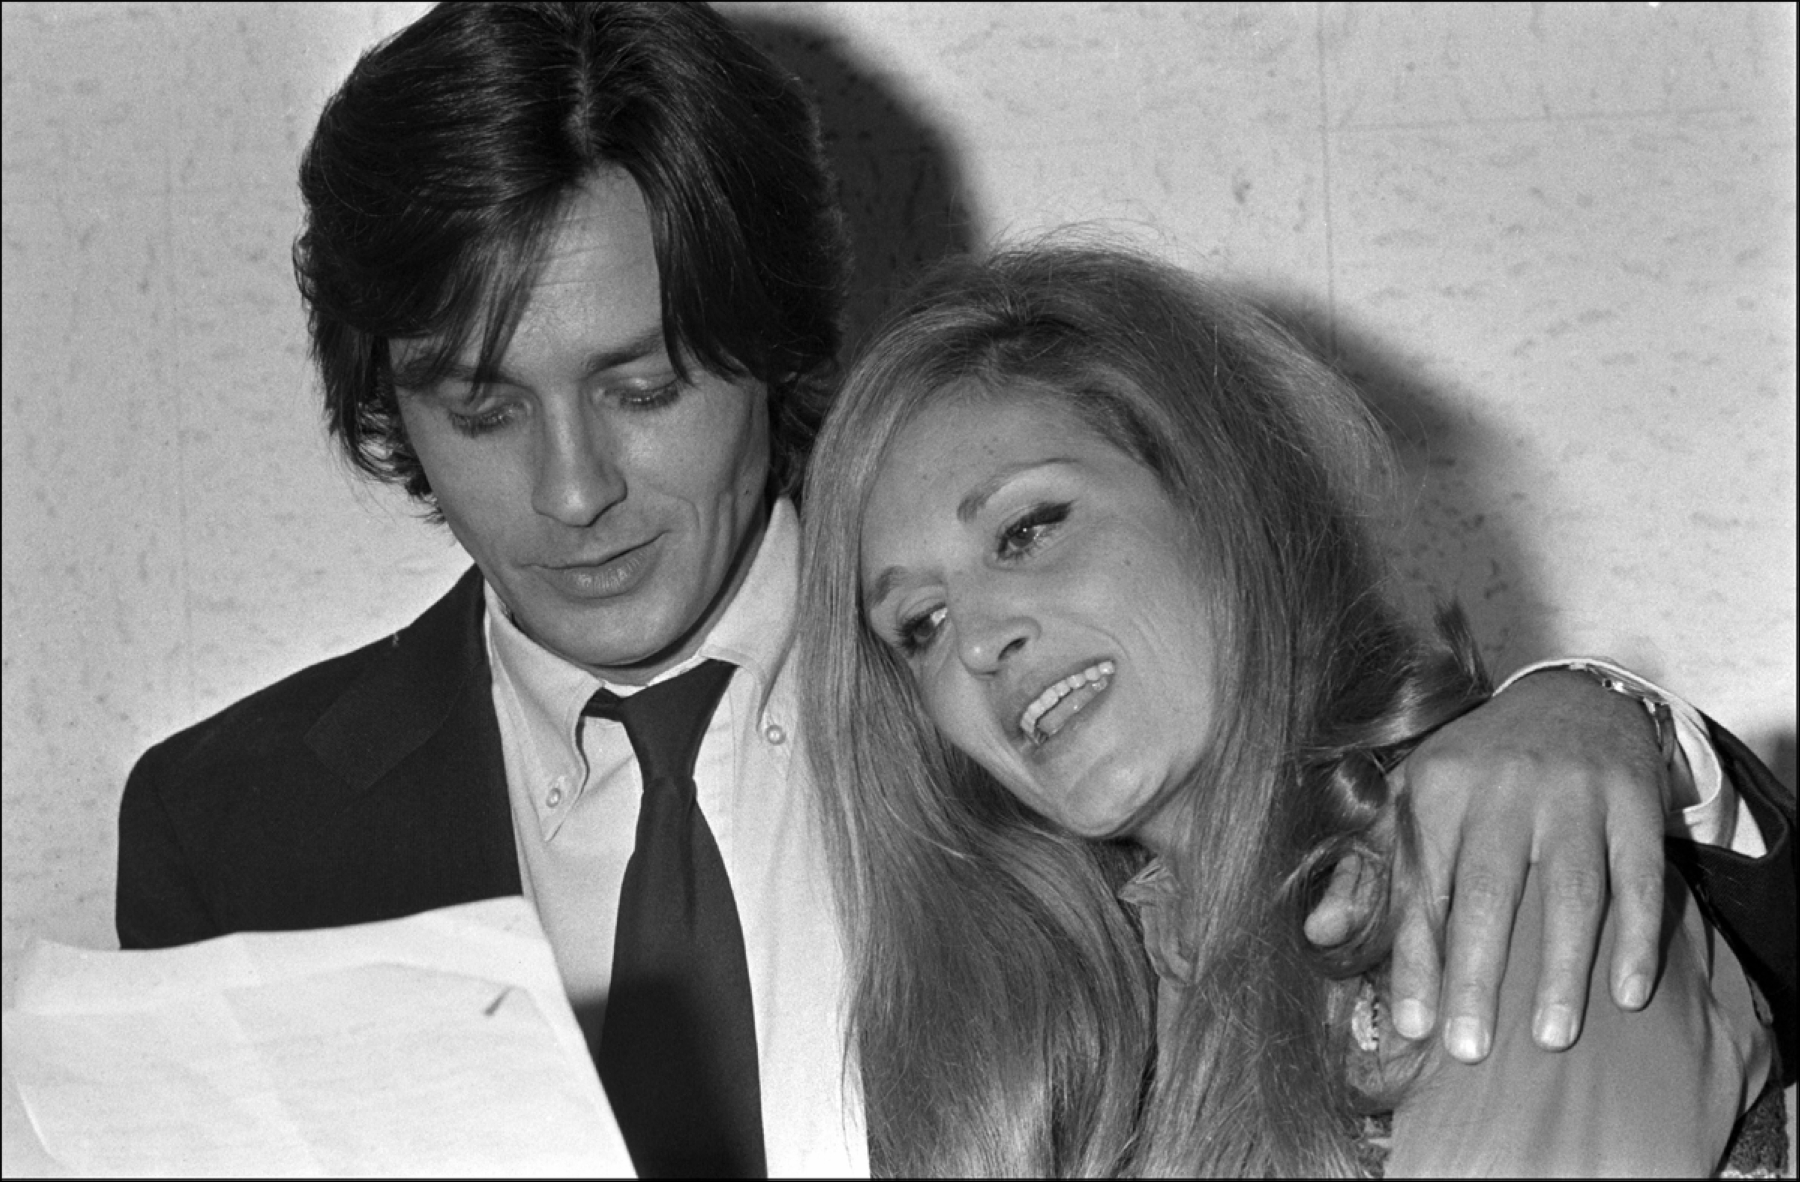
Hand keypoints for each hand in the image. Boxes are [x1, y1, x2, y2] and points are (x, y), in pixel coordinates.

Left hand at [1303, 669, 1668, 1061]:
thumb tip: (1320, 932)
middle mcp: (1502, 788)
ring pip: (1568, 891)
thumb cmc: (1477, 766)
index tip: (1413, 1026)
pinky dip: (1635, 938)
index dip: (1415, 958)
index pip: (1421, 885)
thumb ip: (1366, 866)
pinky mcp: (1633, 800)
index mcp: (1436, 788)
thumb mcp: (1410, 797)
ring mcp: (1572, 794)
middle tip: (1471, 1049)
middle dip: (1477, 975)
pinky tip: (1626, 994)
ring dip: (1560, 970)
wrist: (1571, 695)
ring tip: (1551, 1039)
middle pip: (1487, 893)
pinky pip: (1638, 877)